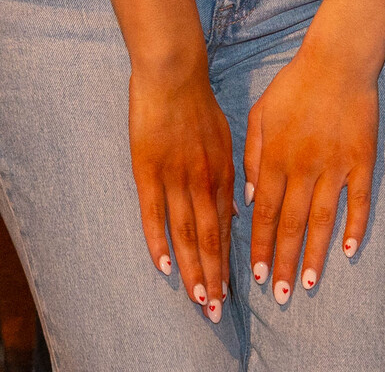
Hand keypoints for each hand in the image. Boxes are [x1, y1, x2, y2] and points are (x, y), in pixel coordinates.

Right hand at [127, 56, 234, 321]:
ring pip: (186, 235)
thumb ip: (230, 174)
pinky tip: (164, 267)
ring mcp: (176, 178)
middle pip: (210, 240)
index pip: (227, 230)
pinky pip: (154, 214)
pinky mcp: (148, 171)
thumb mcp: (226, 137)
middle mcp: (204, 183)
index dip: (228, 262)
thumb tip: (236, 206)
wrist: (173, 72)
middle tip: (216, 312)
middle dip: (215, 279)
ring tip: (198, 300)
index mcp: (224, 175)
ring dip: (192, 271)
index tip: (230, 291)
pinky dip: (159, 242)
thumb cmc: (198, 101)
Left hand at [243, 43, 379, 303]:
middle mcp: (303, 168)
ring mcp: (335, 166)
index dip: (261, 246)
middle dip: (285, 262)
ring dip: (315, 255)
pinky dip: (355, 226)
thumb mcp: (258, 115)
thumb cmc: (293, 87)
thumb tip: (251, 198)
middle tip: (281, 295)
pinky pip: (359, 200)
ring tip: (309, 284)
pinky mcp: (361, 161)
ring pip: (323, 220)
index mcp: (275, 158)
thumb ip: (252, 157)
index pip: (265, 213)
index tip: (256, 277)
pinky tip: (349, 250)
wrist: (336, 62)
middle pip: (292, 224)